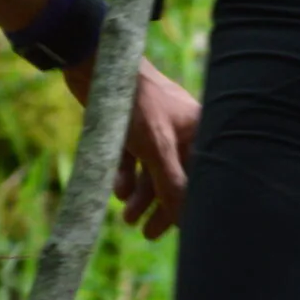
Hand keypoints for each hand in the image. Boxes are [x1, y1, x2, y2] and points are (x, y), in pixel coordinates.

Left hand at [64, 54, 199, 240]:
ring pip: (152, 170)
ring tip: (127, 217)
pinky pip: (133, 158)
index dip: (190, 204)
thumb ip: (172, 184)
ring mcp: (155, 128)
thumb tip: (185, 219)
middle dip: (160, 206)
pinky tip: (118, 190)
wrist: (97, 66)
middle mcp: (181, 130)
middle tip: (146, 233)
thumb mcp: (157, 148)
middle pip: (176, 177)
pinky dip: (126, 175)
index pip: (201, 176)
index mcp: (199, 130)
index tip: (180, 231)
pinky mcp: (131, 127)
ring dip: (141, 196)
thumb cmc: (136, 103)